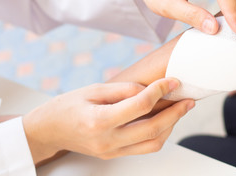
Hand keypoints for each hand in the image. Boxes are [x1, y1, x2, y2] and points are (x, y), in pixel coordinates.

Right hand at [23, 78, 194, 163]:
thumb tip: (148, 90)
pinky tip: (162, 120)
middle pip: (152, 129)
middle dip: (175, 113)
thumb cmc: (65, 106)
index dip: (159, 91)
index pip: (139, 105)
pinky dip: (157, 134)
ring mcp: (111, 151)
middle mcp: (107, 140)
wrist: (48, 130)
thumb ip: (122, 90)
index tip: (171, 81)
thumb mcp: (92, 89)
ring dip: (170, 126)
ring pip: (152, 144)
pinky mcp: (113, 155)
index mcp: (99, 120)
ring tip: (179, 109)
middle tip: (187, 99)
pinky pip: (143, 148)